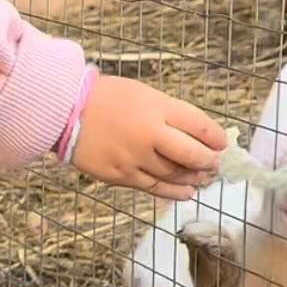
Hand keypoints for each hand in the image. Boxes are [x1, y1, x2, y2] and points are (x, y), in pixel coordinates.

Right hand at [71, 75, 225, 198]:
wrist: (65, 111)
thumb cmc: (104, 97)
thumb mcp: (142, 93)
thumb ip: (168, 112)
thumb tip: (195, 132)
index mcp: (157, 108)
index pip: (199, 125)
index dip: (216, 137)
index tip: (222, 143)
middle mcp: (150, 134)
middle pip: (192, 154)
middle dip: (208, 161)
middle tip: (213, 163)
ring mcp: (135, 157)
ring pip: (174, 174)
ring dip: (193, 178)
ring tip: (201, 177)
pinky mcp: (121, 175)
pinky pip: (153, 187)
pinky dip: (173, 192)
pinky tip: (185, 193)